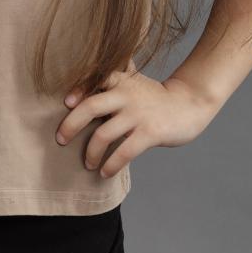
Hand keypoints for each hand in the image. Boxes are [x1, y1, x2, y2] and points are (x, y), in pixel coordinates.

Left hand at [55, 63, 219, 178]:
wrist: (191, 104)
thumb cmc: (155, 98)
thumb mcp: (134, 83)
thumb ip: (113, 84)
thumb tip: (81, 90)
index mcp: (121, 81)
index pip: (94, 80)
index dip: (78, 90)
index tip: (66, 103)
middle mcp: (127, 95)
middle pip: (90, 107)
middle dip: (70, 125)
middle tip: (61, 140)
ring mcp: (138, 114)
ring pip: (103, 135)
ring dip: (90, 153)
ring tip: (88, 164)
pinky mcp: (150, 133)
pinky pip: (124, 152)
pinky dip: (111, 165)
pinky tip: (105, 172)